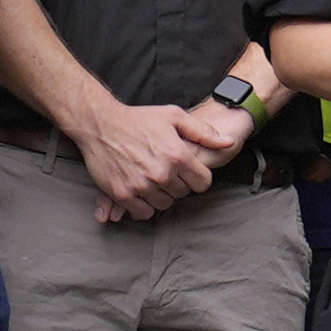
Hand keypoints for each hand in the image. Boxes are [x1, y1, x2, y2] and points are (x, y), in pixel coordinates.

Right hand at [73, 99, 212, 220]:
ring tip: (153, 178)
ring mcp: (141, 186)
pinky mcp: (123, 194)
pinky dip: (144, 205)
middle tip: (165, 170)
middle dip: (178, 184)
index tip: (187, 171)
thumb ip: (204, 132)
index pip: (202, 183)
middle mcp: (161, 173)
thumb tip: (229, 142)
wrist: (100, 124)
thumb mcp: (174, 116)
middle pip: (183, 194)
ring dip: (161, 195)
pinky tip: (141, 190)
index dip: (197, 177)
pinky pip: (143, 213)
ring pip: (164, 205)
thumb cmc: (138, 119)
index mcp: (177, 155)